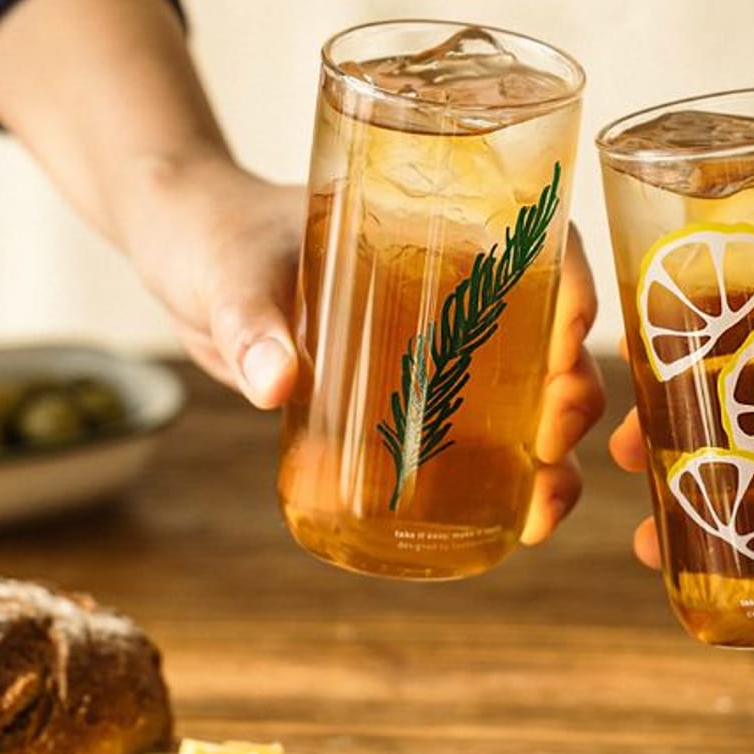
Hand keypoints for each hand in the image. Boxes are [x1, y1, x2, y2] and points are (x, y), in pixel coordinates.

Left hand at [122, 158, 605, 543]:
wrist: (181, 259)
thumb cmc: (214, 235)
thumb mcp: (233, 275)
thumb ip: (250, 323)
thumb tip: (274, 384)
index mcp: (432, 228)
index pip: (537, 243)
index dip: (571, 286)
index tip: (571, 337)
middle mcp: (449, 288)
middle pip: (545, 334)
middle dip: (570, 393)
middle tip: (551, 444)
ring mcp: (430, 347)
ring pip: (521, 396)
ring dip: (549, 454)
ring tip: (543, 510)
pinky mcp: (399, 396)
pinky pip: (467, 436)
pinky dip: (498, 480)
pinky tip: (510, 524)